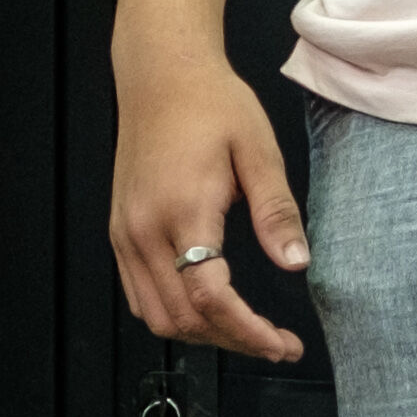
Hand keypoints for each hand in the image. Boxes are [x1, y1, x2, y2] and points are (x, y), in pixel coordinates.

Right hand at [108, 41, 308, 360]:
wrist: (160, 72)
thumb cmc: (210, 102)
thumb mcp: (257, 149)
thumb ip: (276, 211)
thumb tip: (296, 263)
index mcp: (182, 209)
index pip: (210, 296)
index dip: (248, 331)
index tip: (282, 344)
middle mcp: (143, 228)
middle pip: (183, 317)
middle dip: (232, 340)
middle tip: (276, 341)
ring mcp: (126, 231)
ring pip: (156, 315)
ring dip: (202, 333)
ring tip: (244, 328)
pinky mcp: (120, 229)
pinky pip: (139, 294)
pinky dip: (174, 314)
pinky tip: (207, 305)